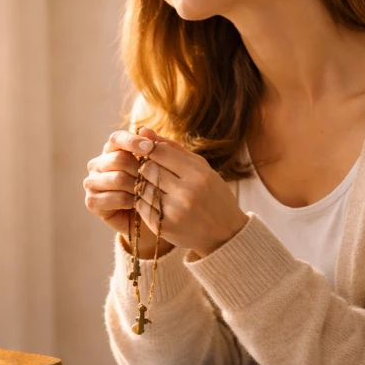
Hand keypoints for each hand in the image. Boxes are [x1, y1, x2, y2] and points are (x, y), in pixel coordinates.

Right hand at [83, 129, 166, 250]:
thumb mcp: (157, 165)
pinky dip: (130, 201)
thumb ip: (153, 147)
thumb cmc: (154, 187)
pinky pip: (113, 198)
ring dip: (137, 187)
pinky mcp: (92, 201)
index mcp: (111, 150)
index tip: (150, 148)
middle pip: (117, 160)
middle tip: (155, 179)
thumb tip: (146, 129)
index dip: (133, 142)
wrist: (150, 216)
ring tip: (151, 193)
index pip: (117, 138)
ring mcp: (92, 183)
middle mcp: (98, 164)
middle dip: (139, 170)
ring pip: (116, 179)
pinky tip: (140, 204)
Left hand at [117, 126, 249, 257]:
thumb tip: (143, 130)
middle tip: (149, 168)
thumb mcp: (201, 168)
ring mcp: (173, 212)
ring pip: (141, 187)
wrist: (224, 234)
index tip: (148, 151)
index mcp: (199, 175)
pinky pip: (140, 205)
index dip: (150, 149)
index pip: (160, 153)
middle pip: (148, 169)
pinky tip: (153, 199)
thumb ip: (172, 149)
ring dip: (142, 183)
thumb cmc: (213, 195)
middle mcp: (186, 193)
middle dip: (145, 166)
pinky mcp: (162, 227)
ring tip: (153, 184)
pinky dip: (142, 200)